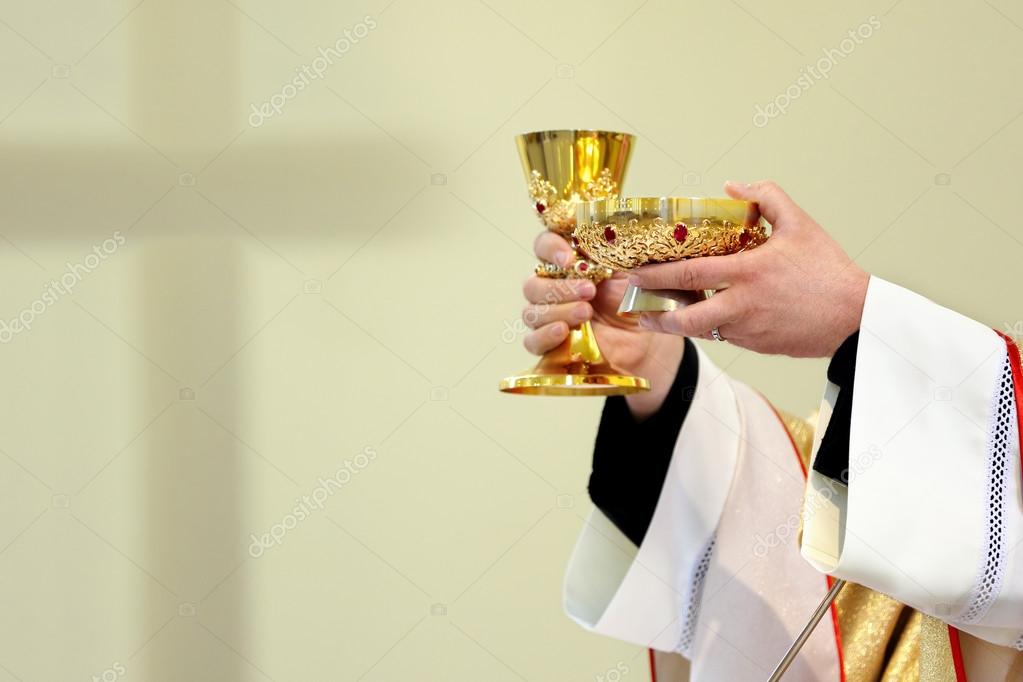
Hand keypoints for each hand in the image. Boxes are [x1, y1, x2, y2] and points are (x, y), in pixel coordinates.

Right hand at [521, 232, 683, 417]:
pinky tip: (563, 331)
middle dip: (559, 287)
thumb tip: (601, 233)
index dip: (550, 248)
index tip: (569, 259)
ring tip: (586, 312)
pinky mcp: (554, 346)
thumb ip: (614, 251)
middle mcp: (556, 289)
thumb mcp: (634, 270)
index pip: (544, 246)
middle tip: (589, 291)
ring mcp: (553, 319)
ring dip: (557, 310)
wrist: (653, 340)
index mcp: (572, 263)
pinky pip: (532, 341)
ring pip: (531, 312)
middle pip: (532, 284)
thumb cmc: (643, 300)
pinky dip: (544, 335)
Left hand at [630, 181, 868, 357]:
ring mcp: (747, 330)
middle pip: (684, 315)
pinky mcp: (755, 346)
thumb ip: (766, 197)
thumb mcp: (800, 224)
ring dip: (674, 323)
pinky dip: (706, 326)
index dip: (656, 274)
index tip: (634, 270)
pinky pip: (722, 335)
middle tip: (631, 303)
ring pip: (699, 330)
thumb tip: (733, 186)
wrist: (854, 318)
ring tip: (654, 314)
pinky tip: (697, 314)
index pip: (689, 274)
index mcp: (748, 272)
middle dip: (652, 311)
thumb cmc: (827, 270)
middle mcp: (742, 305)